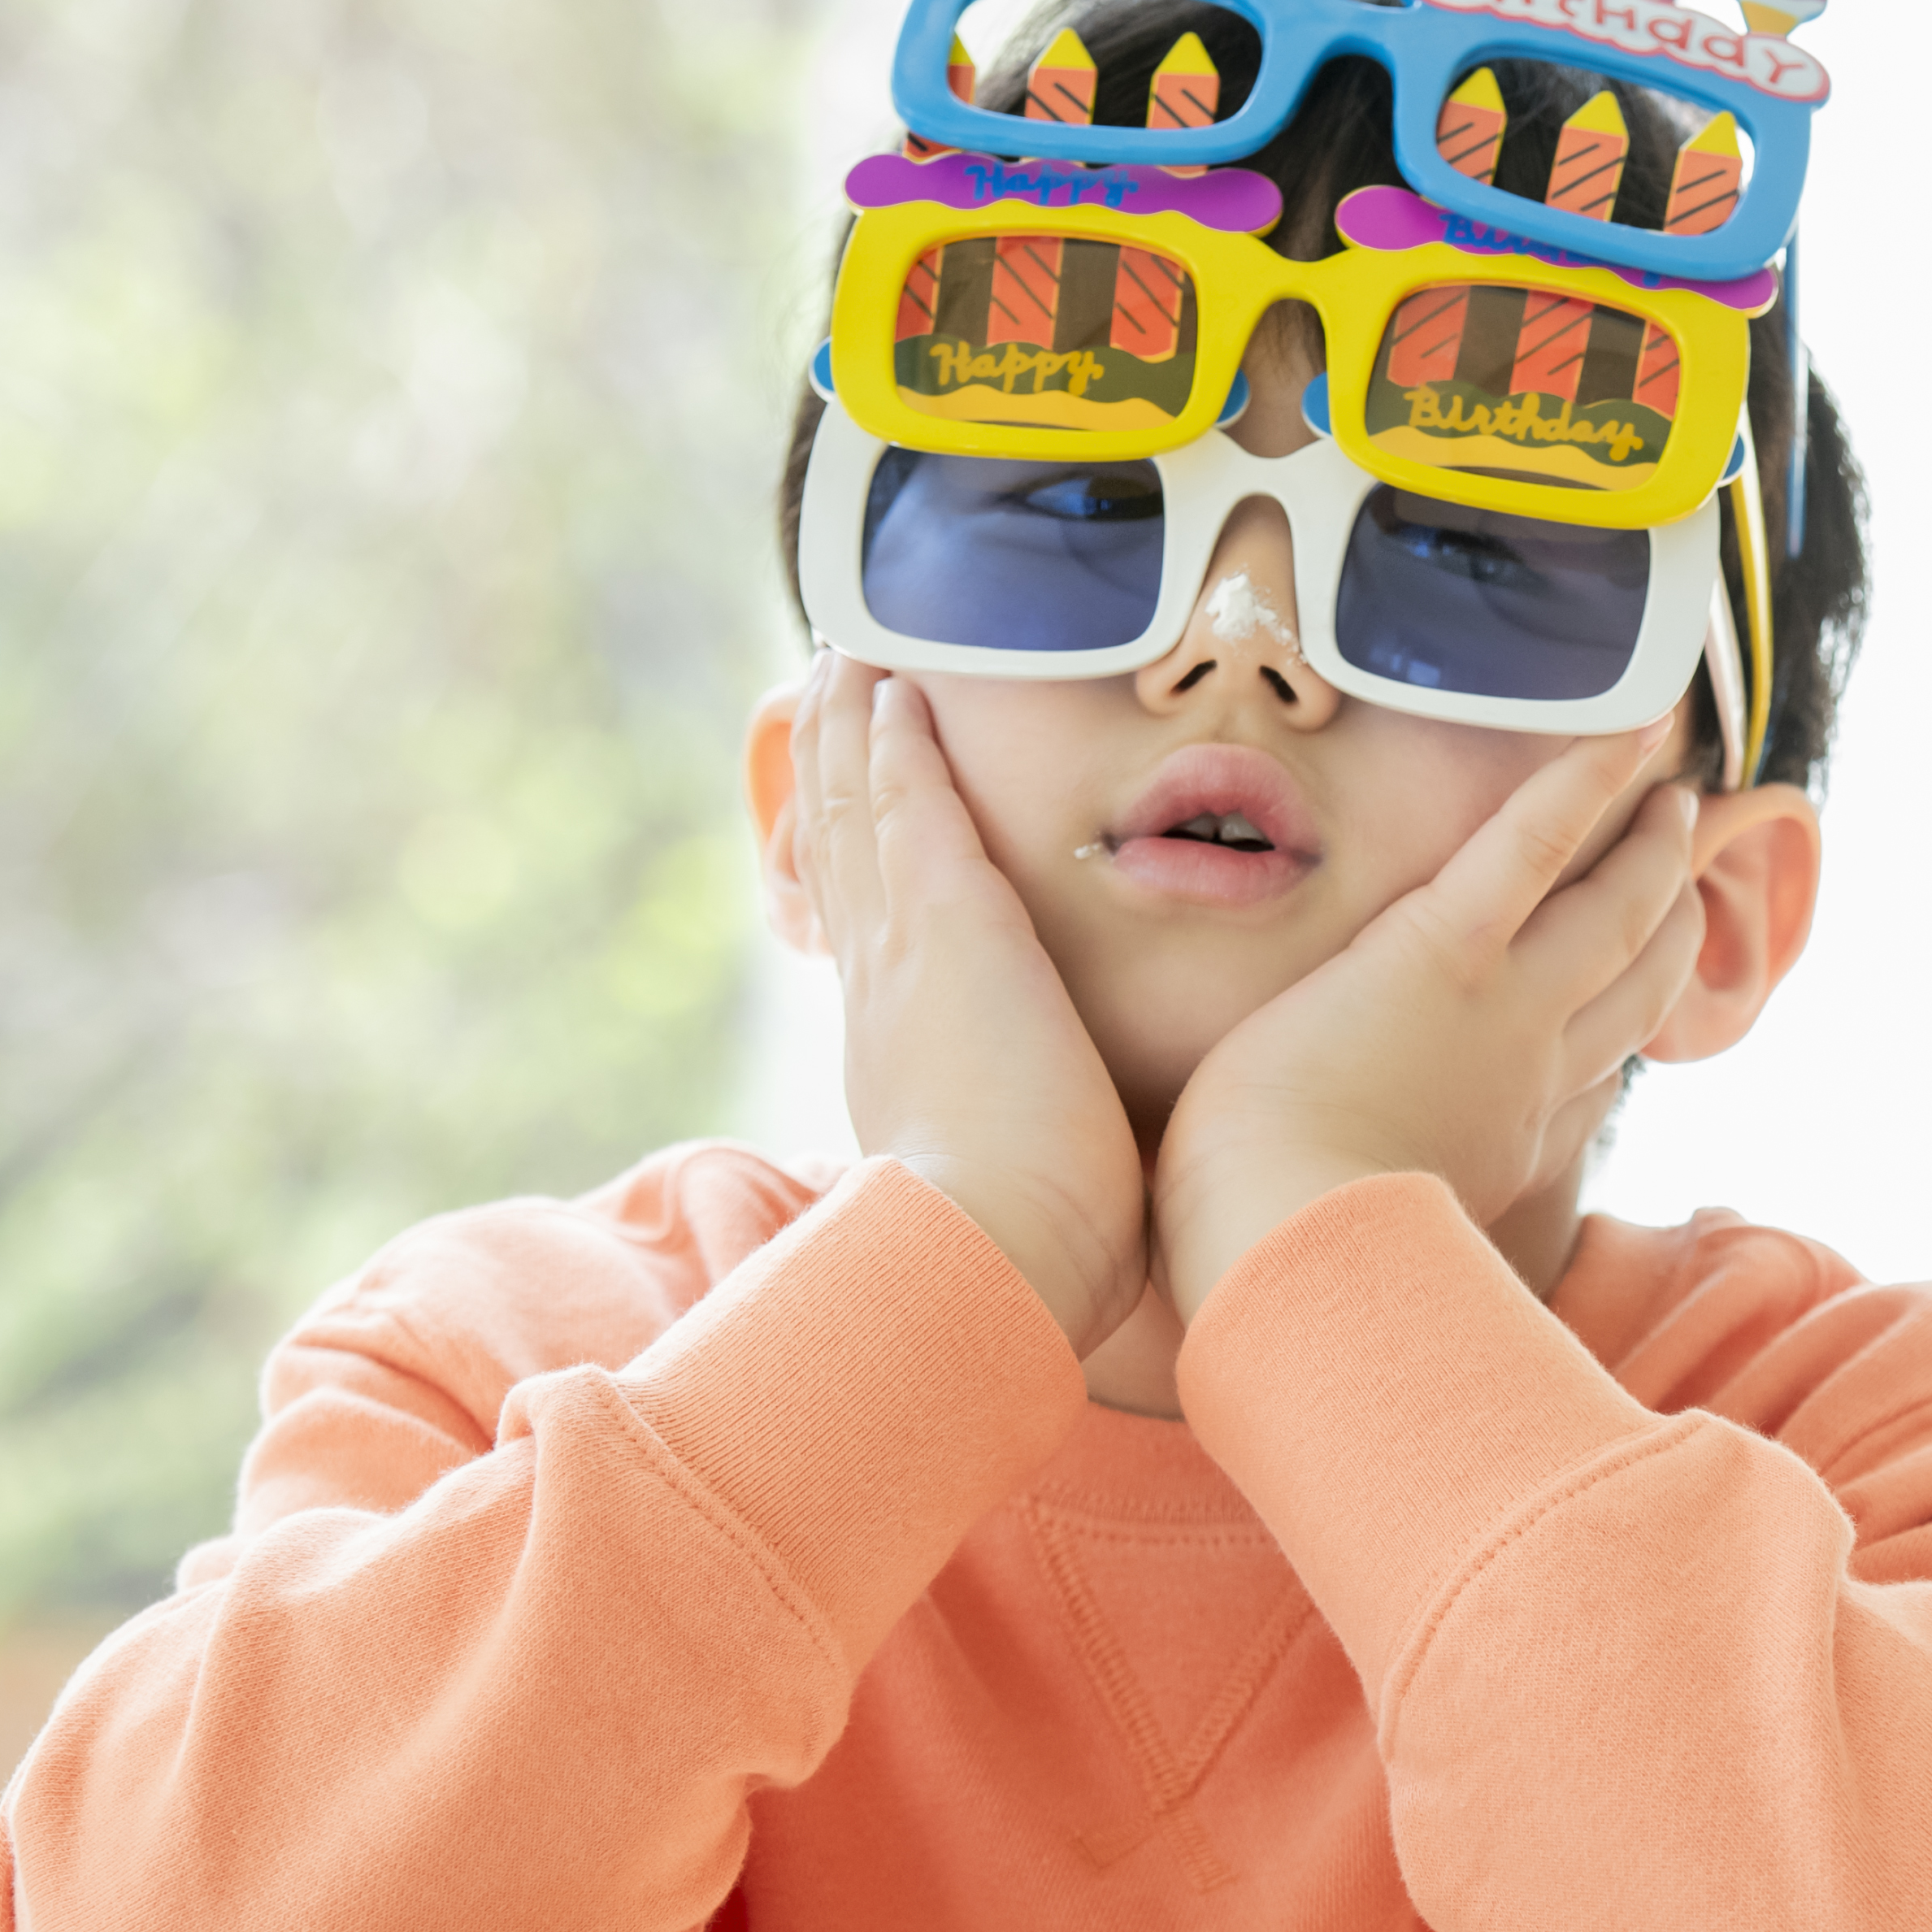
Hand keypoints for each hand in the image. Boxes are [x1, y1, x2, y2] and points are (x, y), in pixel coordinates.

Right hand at [787, 654, 1149, 1353]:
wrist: (993, 1266)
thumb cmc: (1035, 1266)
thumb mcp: (1037, 1199)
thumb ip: (1058, 1173)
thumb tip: (1105, 1199)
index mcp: (906, 1060)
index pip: (877, 943)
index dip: (862, 873)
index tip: (857, 819)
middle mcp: (885, 997)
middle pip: (848, 857)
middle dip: (838, 775)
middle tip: (827, 698)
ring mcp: (906, 954)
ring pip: (862, 815)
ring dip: (853, 735)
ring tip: (843, 664)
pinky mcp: (948, 925)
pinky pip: (906, 806)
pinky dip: (892, 745)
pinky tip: (889, 685)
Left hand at [1152, 725, 1706, 1322]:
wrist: (1277, 1261)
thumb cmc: (1271, 1270)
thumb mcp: (1346, 1255)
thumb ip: (1357, 1229)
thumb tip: (1298, 1248)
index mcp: (1499, 1157)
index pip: (1588, 1087)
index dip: (1623, 1038)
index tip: (1637, 1010)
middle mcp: (1529, 1082)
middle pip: (1631, 993)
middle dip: (1668, 931)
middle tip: (1686, 874)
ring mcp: (1503, 1012)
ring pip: (1612, 915)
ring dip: (1650, 850)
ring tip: (1675, 796)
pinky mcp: (1445, 953)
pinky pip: (1537, 847)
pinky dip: (1590, 781)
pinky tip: (1634, 729)